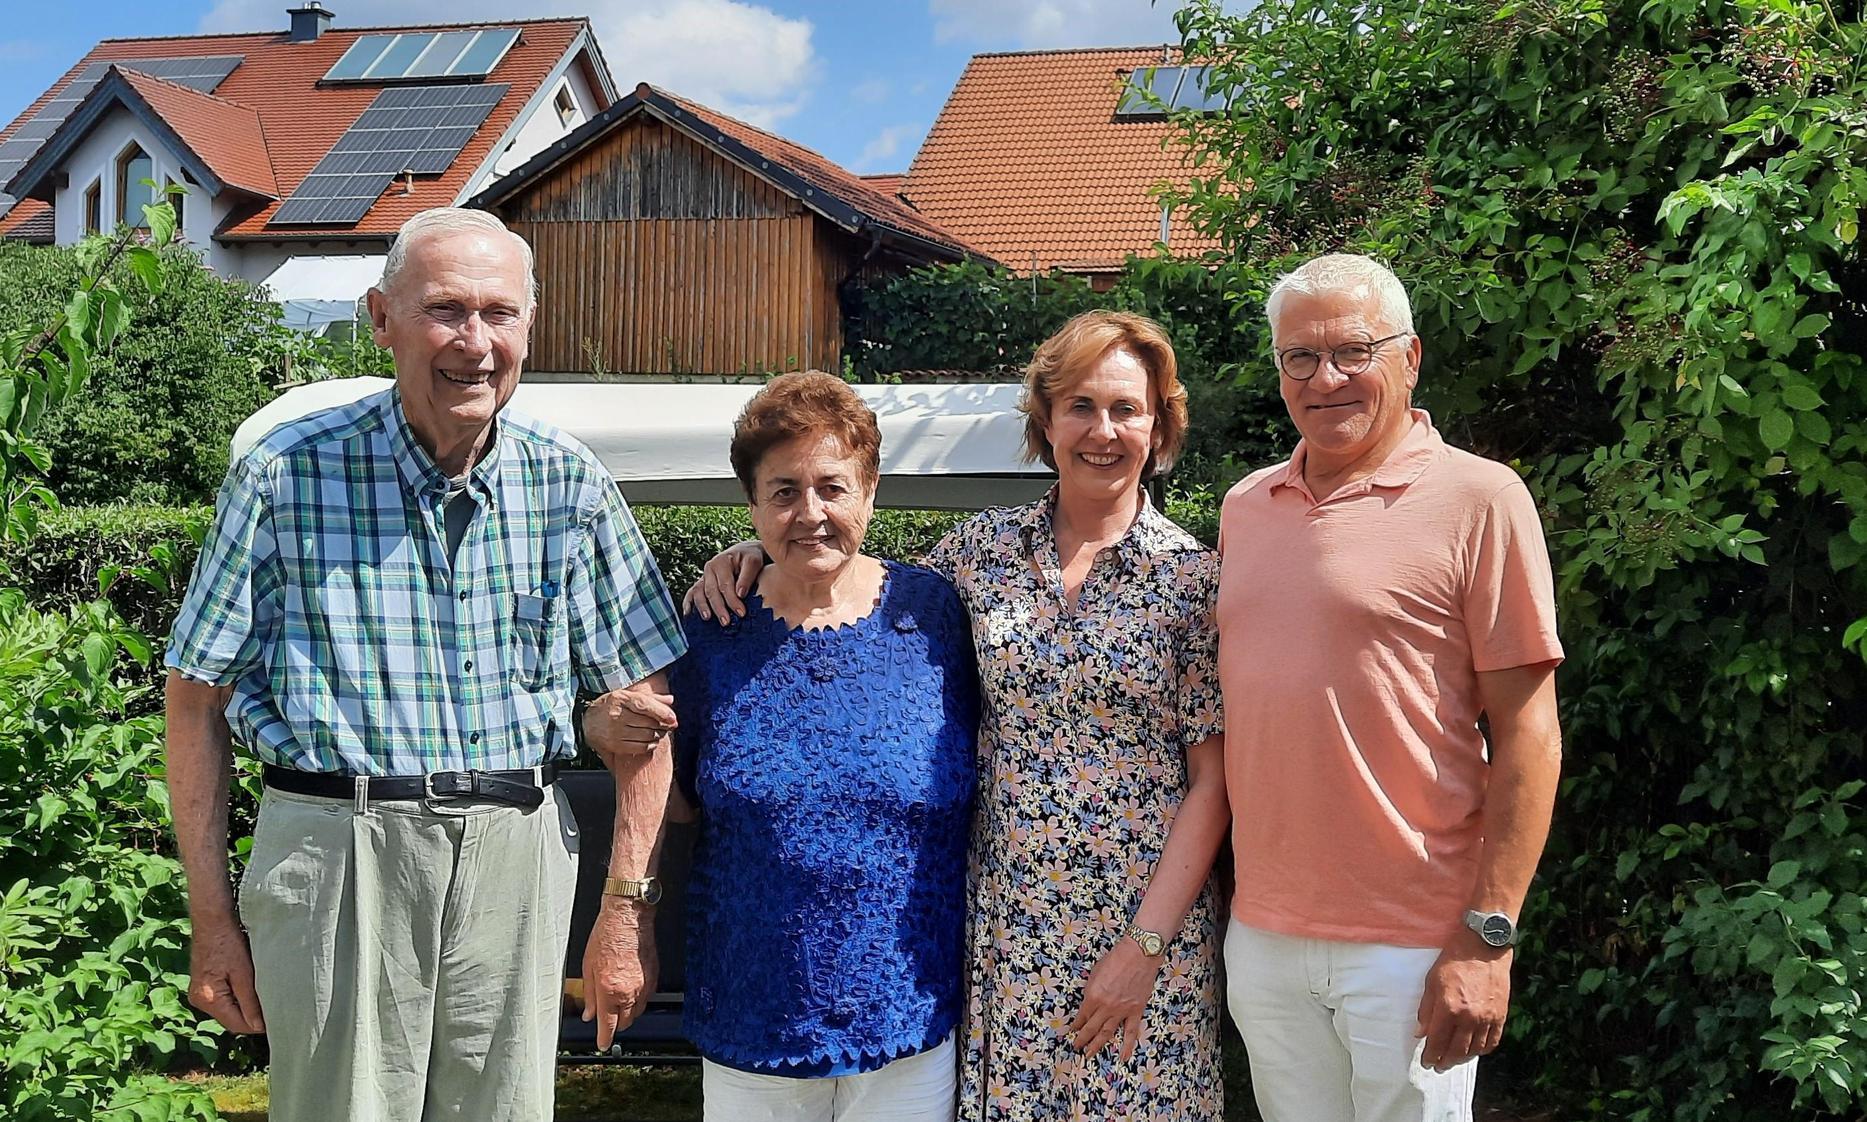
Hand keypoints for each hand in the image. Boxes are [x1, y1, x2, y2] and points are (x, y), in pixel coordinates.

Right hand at [187, 911, 264, 1033]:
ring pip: (228, 1010)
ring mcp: (199, 994)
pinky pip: (223, 1000)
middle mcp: (199, 1001)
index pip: (236, 1024)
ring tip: (264, 996)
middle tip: (275, 1008)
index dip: (257, 1025)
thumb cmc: (228, 942)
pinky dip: (237, 997)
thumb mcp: (244, 972)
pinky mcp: (203, 986)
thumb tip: (258, 1027)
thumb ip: (250, 1001)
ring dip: (245, 1007)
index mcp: (208, 999)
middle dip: (251, 1017)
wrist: (212, 920)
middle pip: (231, 1019)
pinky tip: (250, 988)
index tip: (278, 1020)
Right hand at [582, 686, 675, 765]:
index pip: (645, 705)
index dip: (661, 712)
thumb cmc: (611, 706)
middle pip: (647, 722)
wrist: (587, 722)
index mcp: (620, 698)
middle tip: (668, 726)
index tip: (673, 719)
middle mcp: (616, 715)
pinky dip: (650, 745)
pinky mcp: (614, 745)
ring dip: (657, 736)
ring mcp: (615, 731)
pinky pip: (639, 747)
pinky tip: (652, 742)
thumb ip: (650, 698)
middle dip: (662, 725)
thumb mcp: (627, 696)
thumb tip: (671, 700)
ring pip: (645, 735)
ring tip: (660, 733)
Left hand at [583, 900, 657, 1050]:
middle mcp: (629, 992)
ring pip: (637, 1012)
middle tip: (607, 1018)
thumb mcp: (588, 968)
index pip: (608, 1025)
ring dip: (627, 1012)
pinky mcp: (654, 978)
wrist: (628, 919)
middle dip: (616, 1024)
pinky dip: (637, 1000)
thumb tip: (590, 1013)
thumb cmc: (607, 936)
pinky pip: (646, 998)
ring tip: (617, 1001)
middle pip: (625, 1022)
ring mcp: (644, 986)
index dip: (605, 1038)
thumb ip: (589, 995)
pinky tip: (629, 989)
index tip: (603, 1043)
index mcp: (609, 991)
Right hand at [682, 542, 763, 620]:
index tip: (741, 613)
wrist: (744, 552)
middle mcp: (709, 568)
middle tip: (726, 622)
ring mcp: (704, 576)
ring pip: (699, 592)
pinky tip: (688, 615)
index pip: (725, 585)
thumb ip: (747, 577)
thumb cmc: (750, 558)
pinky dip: (688, 603)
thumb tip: (740, 594)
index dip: (732, 600)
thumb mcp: (753, 562)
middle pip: (711, 591)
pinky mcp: (702, 583)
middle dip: (718, 608)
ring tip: (707, 618)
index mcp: (721, 562)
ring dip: (702, 607)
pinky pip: (692, 593)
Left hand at [1068, 936, 1160, 1061]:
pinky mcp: (1135, 1011)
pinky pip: (1131, 1032)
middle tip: (1076, 1047)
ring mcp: (1121, 1011)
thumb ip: (1091, 989)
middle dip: (1082, 1039)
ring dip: (1096, 1045)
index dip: (1076, 1025)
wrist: (1139, 955)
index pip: (1082, 1016)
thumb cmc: (1116, 959)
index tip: (1072, 1031)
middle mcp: (1106, 1007)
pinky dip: (1127, 1046)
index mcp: (1093, 996)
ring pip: (1106, 1033)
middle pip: (1091, 1028)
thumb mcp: (1095, 972)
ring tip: (1089, 1055)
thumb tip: (1089, 1001)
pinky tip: (1123, 1057)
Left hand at [1415, 940, 1511, 1070]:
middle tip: (1438, 1066)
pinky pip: (1492, 1041)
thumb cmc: (1454, 961)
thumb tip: (1421, 1033)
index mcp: (1448, 1008)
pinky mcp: (1500, 1016)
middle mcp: (1469, 1017)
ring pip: (1475, 1050)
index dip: (1430, 1055)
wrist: (1484, 947)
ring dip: (1463, 1059)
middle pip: (1456, 1051)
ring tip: (1454, 1060)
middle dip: (1445, 1061)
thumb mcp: (1431, 982)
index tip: (1426, 1062)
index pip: (1437, 1041)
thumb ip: (1426, 1010)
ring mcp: (1487, 1018)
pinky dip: (1482, 1050)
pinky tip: (1474, 1051)